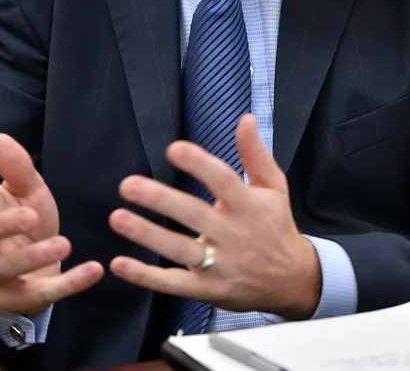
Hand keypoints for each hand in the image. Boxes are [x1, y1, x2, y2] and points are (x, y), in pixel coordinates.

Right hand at [0, 133, 103, 315]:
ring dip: (36, 256)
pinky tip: (94, 270)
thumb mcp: (27, 191)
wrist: (31, 269)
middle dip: (5, 225)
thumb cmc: (26, 220)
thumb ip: (16, 167)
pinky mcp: (19, 297)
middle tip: (31, 215)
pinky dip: (69, 284)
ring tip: (64, 244)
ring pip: (8, 267)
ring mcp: (0, 272)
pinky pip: (42, 293)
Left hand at [109, 115, 320, 318]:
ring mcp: (220, 265)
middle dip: (160, 199)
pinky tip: (119, 263)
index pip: (223, 181)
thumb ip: (256, 153)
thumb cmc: (276, 225)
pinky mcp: (207, 289)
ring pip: (179, 250)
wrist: (291, 281)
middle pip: (194, 215)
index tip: (174, 149)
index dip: (199, 165)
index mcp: (249, 206)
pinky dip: (146, 276)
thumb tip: (246, 118)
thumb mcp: (274, 186)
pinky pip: (173, 284)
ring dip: (146, 235)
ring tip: (117, 218)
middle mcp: (233, 235)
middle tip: (128, 184)